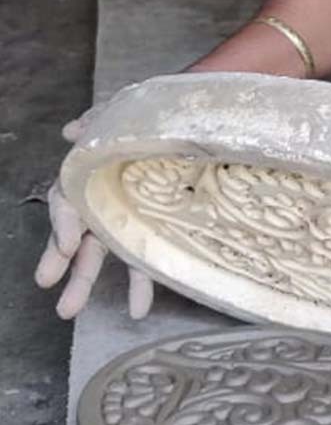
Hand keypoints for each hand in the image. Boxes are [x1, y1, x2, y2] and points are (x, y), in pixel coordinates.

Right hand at [33, 112, 153, 319]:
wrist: (190, 125)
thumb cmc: (150, 120)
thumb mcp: (125, 112)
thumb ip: (99, 122)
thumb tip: (72, 131)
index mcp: (90, 175)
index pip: (67, 200)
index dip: (63, 222)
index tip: (64, 245)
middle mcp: (100, 201)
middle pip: (75, 233)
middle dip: (59, 260)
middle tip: (46, 282)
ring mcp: (123, 220)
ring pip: (100, 254)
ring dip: (84, 282)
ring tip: (68, 311)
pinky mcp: (148, 232)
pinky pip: (141, 261)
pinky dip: (140, 286)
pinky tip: (139, 310)